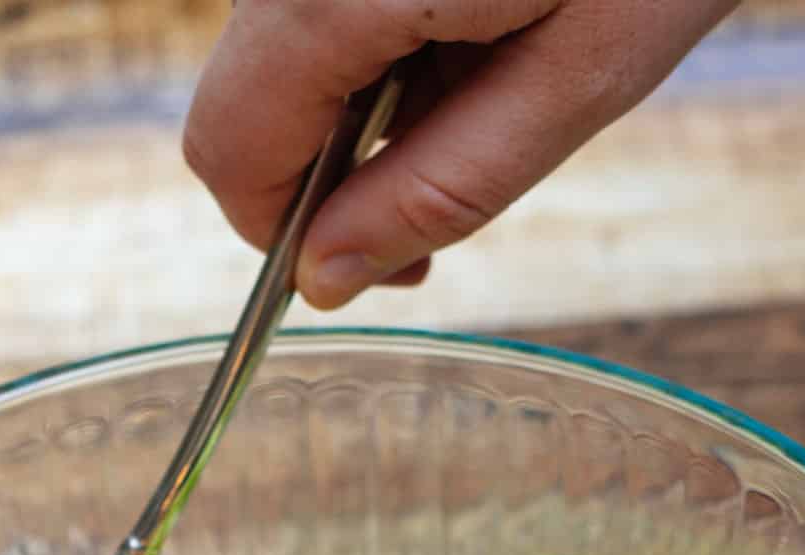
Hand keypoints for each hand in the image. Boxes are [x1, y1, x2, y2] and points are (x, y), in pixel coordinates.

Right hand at [183, 0, 738, 309]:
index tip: (382, 262)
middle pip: (246, 96)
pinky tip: (476, 15)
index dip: (286, 231)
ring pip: (282, 48)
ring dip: (364, 96)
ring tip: (490, 64)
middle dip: (331, 165)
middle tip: (456, 173)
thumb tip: (323, 278)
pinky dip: (384, 32)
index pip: (229, 146)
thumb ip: (440, 189)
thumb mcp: (574, 81)